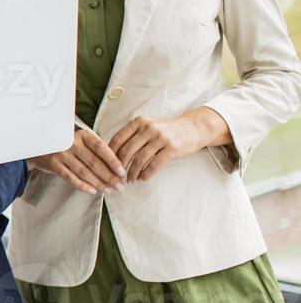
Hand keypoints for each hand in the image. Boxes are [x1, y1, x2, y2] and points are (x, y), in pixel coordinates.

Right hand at [30, 127, 125, 193]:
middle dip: (109, 177)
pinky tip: (93, 191)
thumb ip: (95, 149)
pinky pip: (71, 178)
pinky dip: (82, 186)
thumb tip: (117, 165)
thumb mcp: (80, 139)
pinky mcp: (53, 164)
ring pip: (84, 172)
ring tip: (109, 190)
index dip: (113, 161)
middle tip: (119, 186)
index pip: (101, 148)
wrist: (38, 144)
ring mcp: (61, 154)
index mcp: (82, 134)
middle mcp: (71, 142)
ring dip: (98, 183)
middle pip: (94, 163)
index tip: (122, 172)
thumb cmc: (66, 142)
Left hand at [107, 109, 225, 182]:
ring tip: (130, 180)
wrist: (194, 127)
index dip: (110, 154)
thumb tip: (110, 150)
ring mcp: (160, 138)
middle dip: (119, 166)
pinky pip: (154, 165)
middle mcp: (148, 128)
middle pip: (126, 151)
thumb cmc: (166, 129)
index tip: (107, 165)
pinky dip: (146, 174)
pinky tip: (143, 179)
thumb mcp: (147, 125)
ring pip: (139, 160)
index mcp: (139, 122)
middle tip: (118, 176)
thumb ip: (132, 135)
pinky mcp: (171, 148)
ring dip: (132, 173)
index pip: (117, 139)